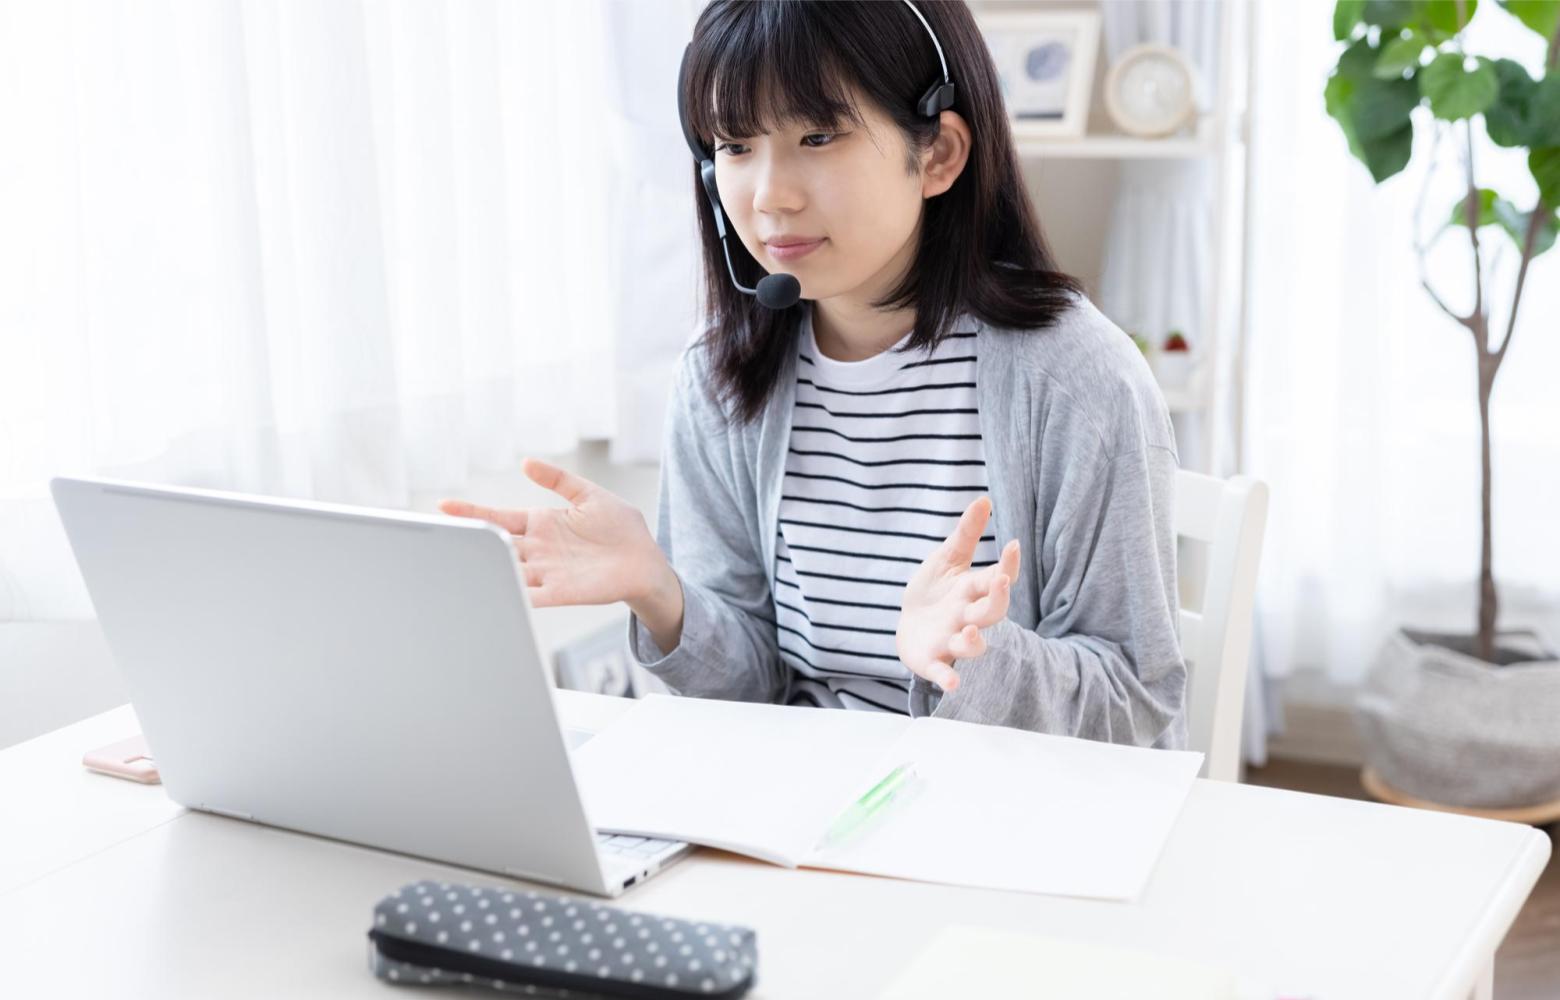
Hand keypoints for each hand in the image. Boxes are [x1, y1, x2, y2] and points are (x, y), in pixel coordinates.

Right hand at [437, 458, 668, 608]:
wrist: (644, 560)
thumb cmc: (620, 527)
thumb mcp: (588, 494)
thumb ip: (558, 479)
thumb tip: (526, 461)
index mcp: (541, 523)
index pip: (498, 517)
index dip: (472, 513)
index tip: (443, 506)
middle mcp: (538, 549)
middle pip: (495, 546)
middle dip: (469, 543)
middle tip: (440, 540)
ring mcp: (546, 572)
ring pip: (507, 571)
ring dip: (484, 571)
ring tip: (455, 567)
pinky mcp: (561, 592)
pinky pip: (530, 595)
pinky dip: (512, 595)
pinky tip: (495, 592)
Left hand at [895, 496, 1020, 692]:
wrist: (908, 624)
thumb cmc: (934, 590)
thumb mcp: (946, 559)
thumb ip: (965, 534)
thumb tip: (984, 499)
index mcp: (972, 590)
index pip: (996, 578)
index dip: (1007, 566)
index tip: (1013, 545)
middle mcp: (968, 617)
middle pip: (992, 612)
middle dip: (997, 599)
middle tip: (999, 581)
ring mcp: (953, 641)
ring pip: (973, 647)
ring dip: (975, 642)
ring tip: (970, 631)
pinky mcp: (934, 662)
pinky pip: (944, 673)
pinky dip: (948, 679)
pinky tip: (952, 686)